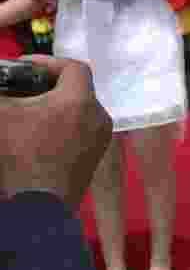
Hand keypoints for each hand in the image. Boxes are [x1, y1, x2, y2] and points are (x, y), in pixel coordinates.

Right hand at [0, 56, 112, 205]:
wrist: (36, 207)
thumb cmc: (18, 158)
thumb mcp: (2, 115)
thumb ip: (1, 92)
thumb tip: (2, 88)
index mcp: (81, 101)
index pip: (72, 67)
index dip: (46, 62)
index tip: (24, 67)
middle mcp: (98, 117)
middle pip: (76, 89)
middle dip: (46, 86)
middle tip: (21, 88)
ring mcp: (100, 139)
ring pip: (78, 111)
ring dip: (54, 107)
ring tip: (26, 113)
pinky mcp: (94, 157)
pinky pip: (80, 131)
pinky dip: (62, 125)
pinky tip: (37, 134)